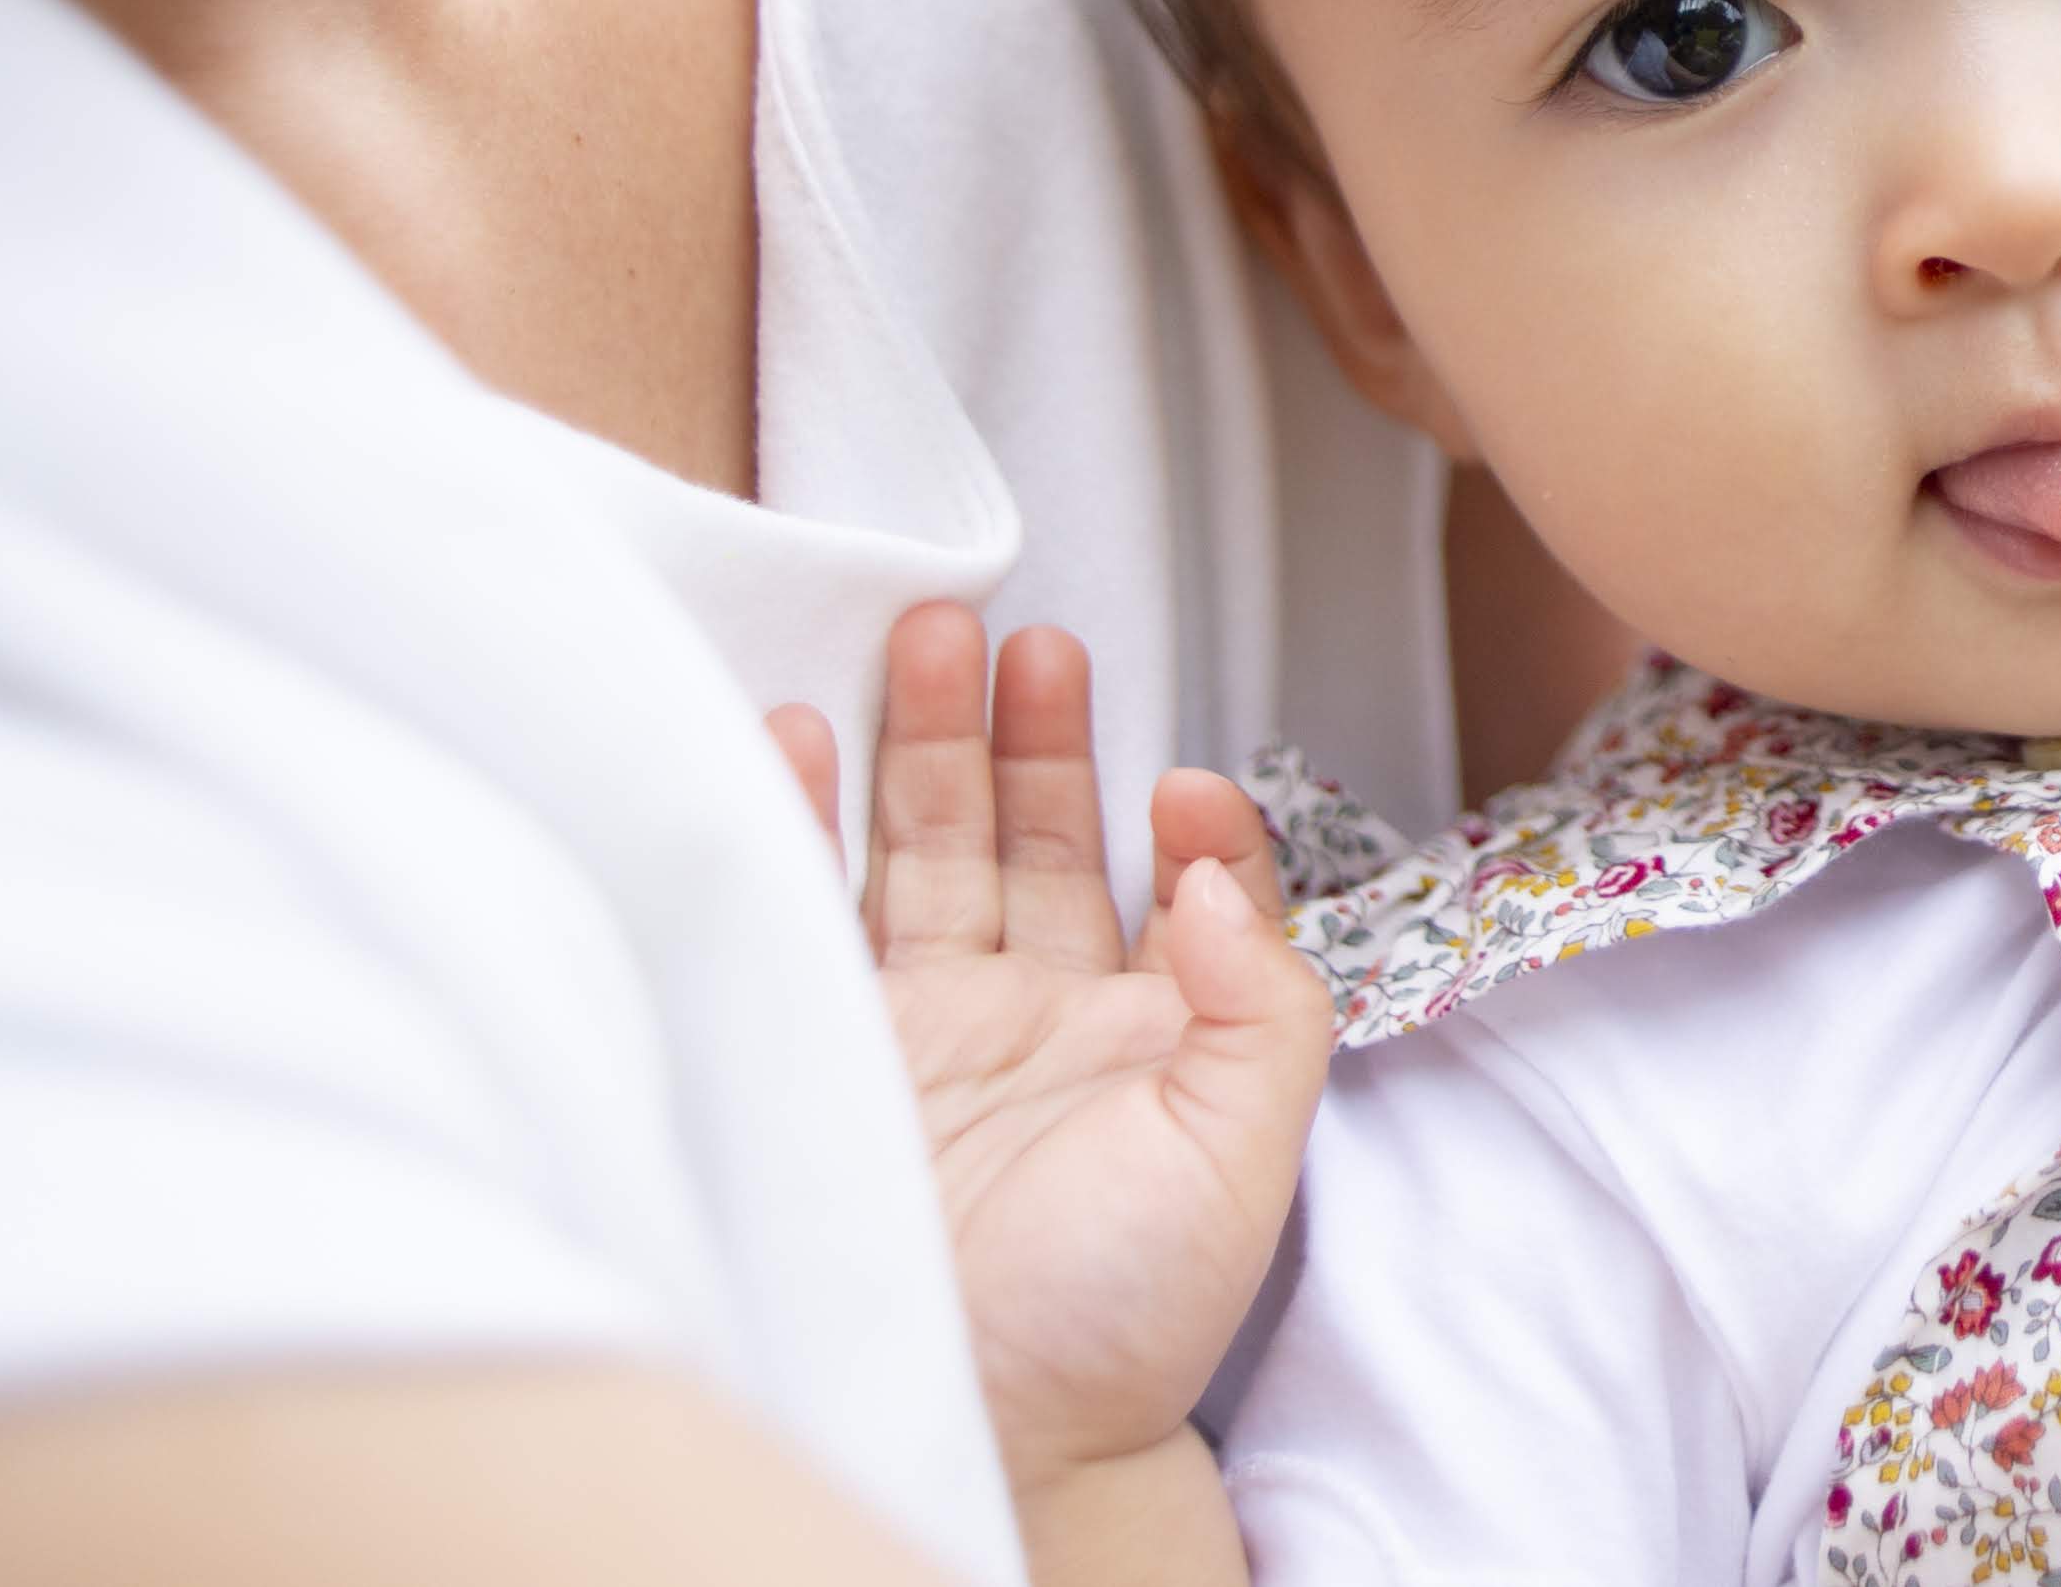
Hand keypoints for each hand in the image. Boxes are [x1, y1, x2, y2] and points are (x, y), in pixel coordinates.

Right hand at [768, 607, 1328, 1502]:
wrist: (990, 1428)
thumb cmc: (1128, 1315)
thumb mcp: (1244, 1153)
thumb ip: (1267, 1001)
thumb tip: (1217, 866)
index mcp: (1153, 1031)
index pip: (1178, 885)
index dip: (1190, 826)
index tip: (1181, 789)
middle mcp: (1039, 1013)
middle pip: (1036, 836)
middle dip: (1029, 734)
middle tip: (1022, 635)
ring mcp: (928, 1025)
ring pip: (929, 849)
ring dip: (927, 745)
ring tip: (930, 632)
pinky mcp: (830, 1044)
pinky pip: (813, 906)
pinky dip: (800, 818)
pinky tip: (793, 735)